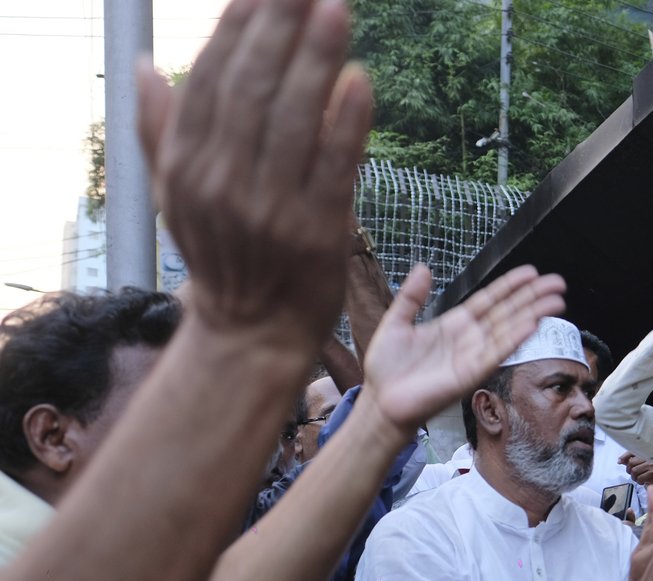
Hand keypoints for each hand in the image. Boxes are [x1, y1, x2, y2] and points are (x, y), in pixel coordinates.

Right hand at [136, 0, 371, 354]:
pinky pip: (335, 167)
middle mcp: (223, 184)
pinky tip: (361, 81)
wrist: (254, 329)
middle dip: (280, 31)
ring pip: (294, 121)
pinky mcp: (318, 231)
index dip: (236, 31)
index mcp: (186, 166)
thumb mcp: (179, 195)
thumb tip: (144, 66)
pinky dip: (348, 123)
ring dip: (316, 62)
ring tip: (335, 11)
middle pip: (252, 91)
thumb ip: (161, 130)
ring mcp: (270, 209)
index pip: (209, 82)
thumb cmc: (224, 251)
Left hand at [362, 264, 566, 437]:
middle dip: (532, 297)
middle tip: (557, 284)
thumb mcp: (396, 323)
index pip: (489, 300)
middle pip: (507, 312)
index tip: (531, 273)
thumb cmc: (386, 368)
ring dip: (533, 314)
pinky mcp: (471, 374)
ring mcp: (473, 356)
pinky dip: (515, 338)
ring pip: (509, 330)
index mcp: (454, 324)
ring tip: (557, 301)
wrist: (380, 401)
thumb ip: (411, 297)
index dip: (510, 286)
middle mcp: (469, 338)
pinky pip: (497, 352)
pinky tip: (533, 324)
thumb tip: (424, 267)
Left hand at [620, 453, 652, 500]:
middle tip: (634, 475)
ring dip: (634, 478)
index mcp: (645, 455)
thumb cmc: (647, 474)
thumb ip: (629, 462)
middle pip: (631, 462)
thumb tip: (619, 461)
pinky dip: (639, 482)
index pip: (632, 452)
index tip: (619, 462)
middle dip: (630, 471)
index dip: (624, 456)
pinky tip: (644, 481)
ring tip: (639, 478)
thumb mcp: (637, 466)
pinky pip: (639, 478)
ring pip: (634, 471)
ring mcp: (651, 465)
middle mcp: (649, 458)